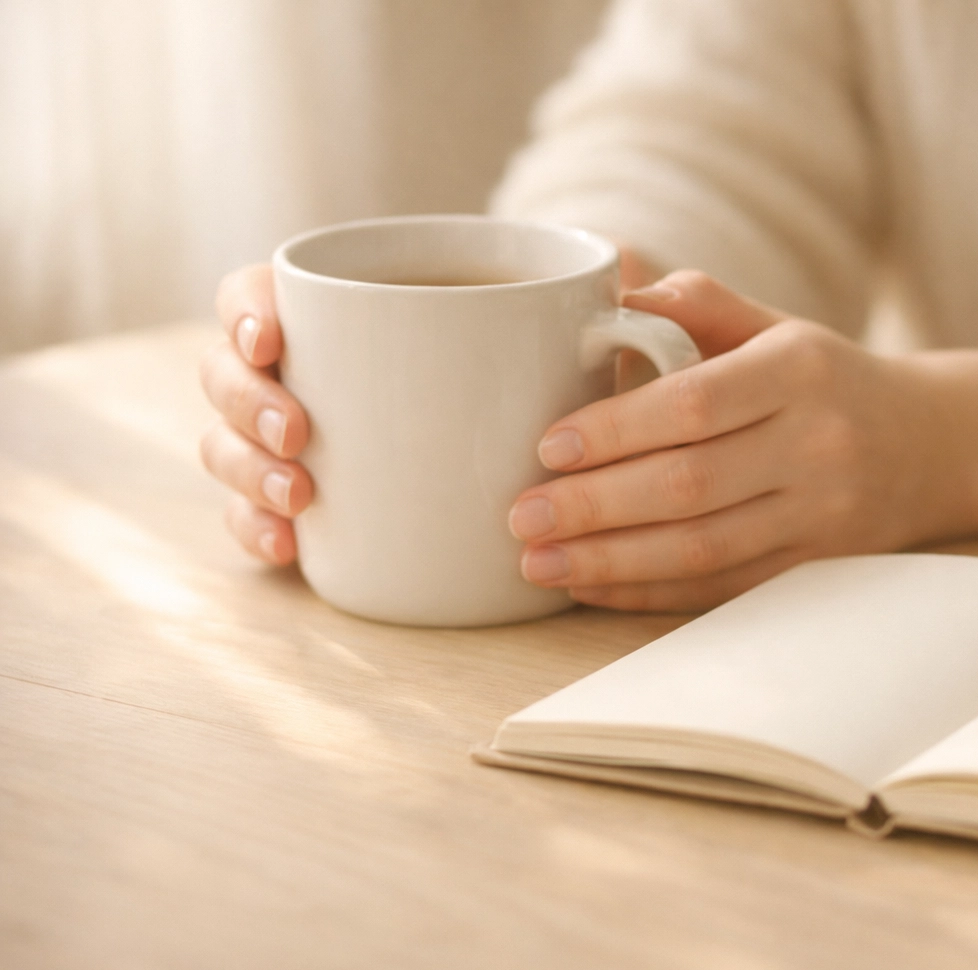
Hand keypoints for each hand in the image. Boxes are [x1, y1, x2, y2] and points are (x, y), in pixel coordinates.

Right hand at [199, 247, 663, 564]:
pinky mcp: (308, 504)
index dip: (246, 309)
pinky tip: (289, 547)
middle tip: (299, 433)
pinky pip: (256, 518)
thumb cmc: (535, 361)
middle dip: (247, 403)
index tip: (275, 338)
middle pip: (229, 374)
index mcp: (340, 311)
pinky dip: (259, 532)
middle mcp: (302, 372)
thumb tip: (626, 300)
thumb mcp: (561, 326)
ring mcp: (294, 441)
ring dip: (248, 471)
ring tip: (301, 496)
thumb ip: (585, 303)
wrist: (538, 447)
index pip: (257, 291)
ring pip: (230, 446)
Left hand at [509, 272, 952, 611]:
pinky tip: (592, 586)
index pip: (694, 403)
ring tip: (537, 562)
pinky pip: (721, 589)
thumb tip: (607, 275)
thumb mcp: (773, 326)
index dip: (616, 430)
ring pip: (702, 549)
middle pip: (690, 485)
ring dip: (610, 561)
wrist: (929, 446)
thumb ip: (693, 300)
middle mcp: (817, 443)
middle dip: (594, 506)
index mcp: (798, 369)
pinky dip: (650, 592)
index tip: (547, 447)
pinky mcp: (816, 568)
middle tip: (520, 515)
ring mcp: (822, 514)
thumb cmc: (824, 378)